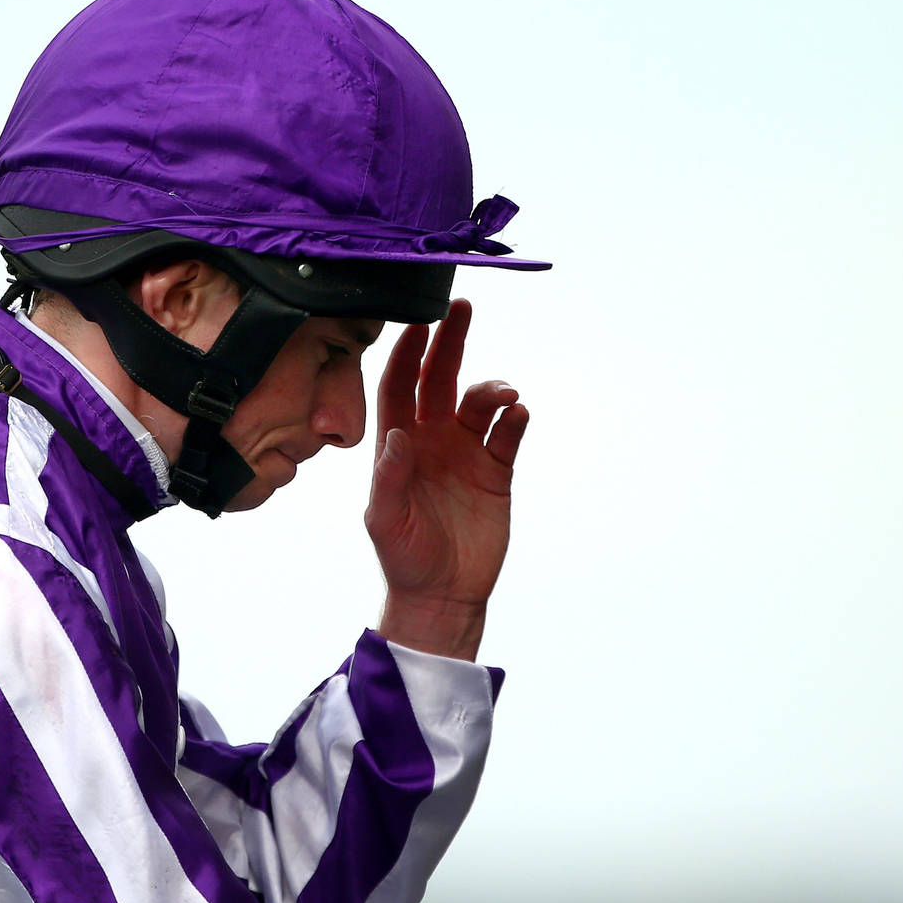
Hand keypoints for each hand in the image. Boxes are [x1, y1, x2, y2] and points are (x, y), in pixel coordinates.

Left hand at [366, 300, 528, 660]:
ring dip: (490, 388)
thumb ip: (390, 478)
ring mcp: (465, 453)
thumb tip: (399, 436)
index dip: (407, 354)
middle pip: (440, 379)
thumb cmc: (404, 557)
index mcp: (398, 443)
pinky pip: (507, 435)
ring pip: (479, 402)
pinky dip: (514, 420)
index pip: (400, 386)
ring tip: (503, 393)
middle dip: (449, 343)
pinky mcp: (496, 472)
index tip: (417, 322)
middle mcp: (432, 439)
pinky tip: (517, 413)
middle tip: (461, 308)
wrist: (441, 594)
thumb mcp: (385, 521)